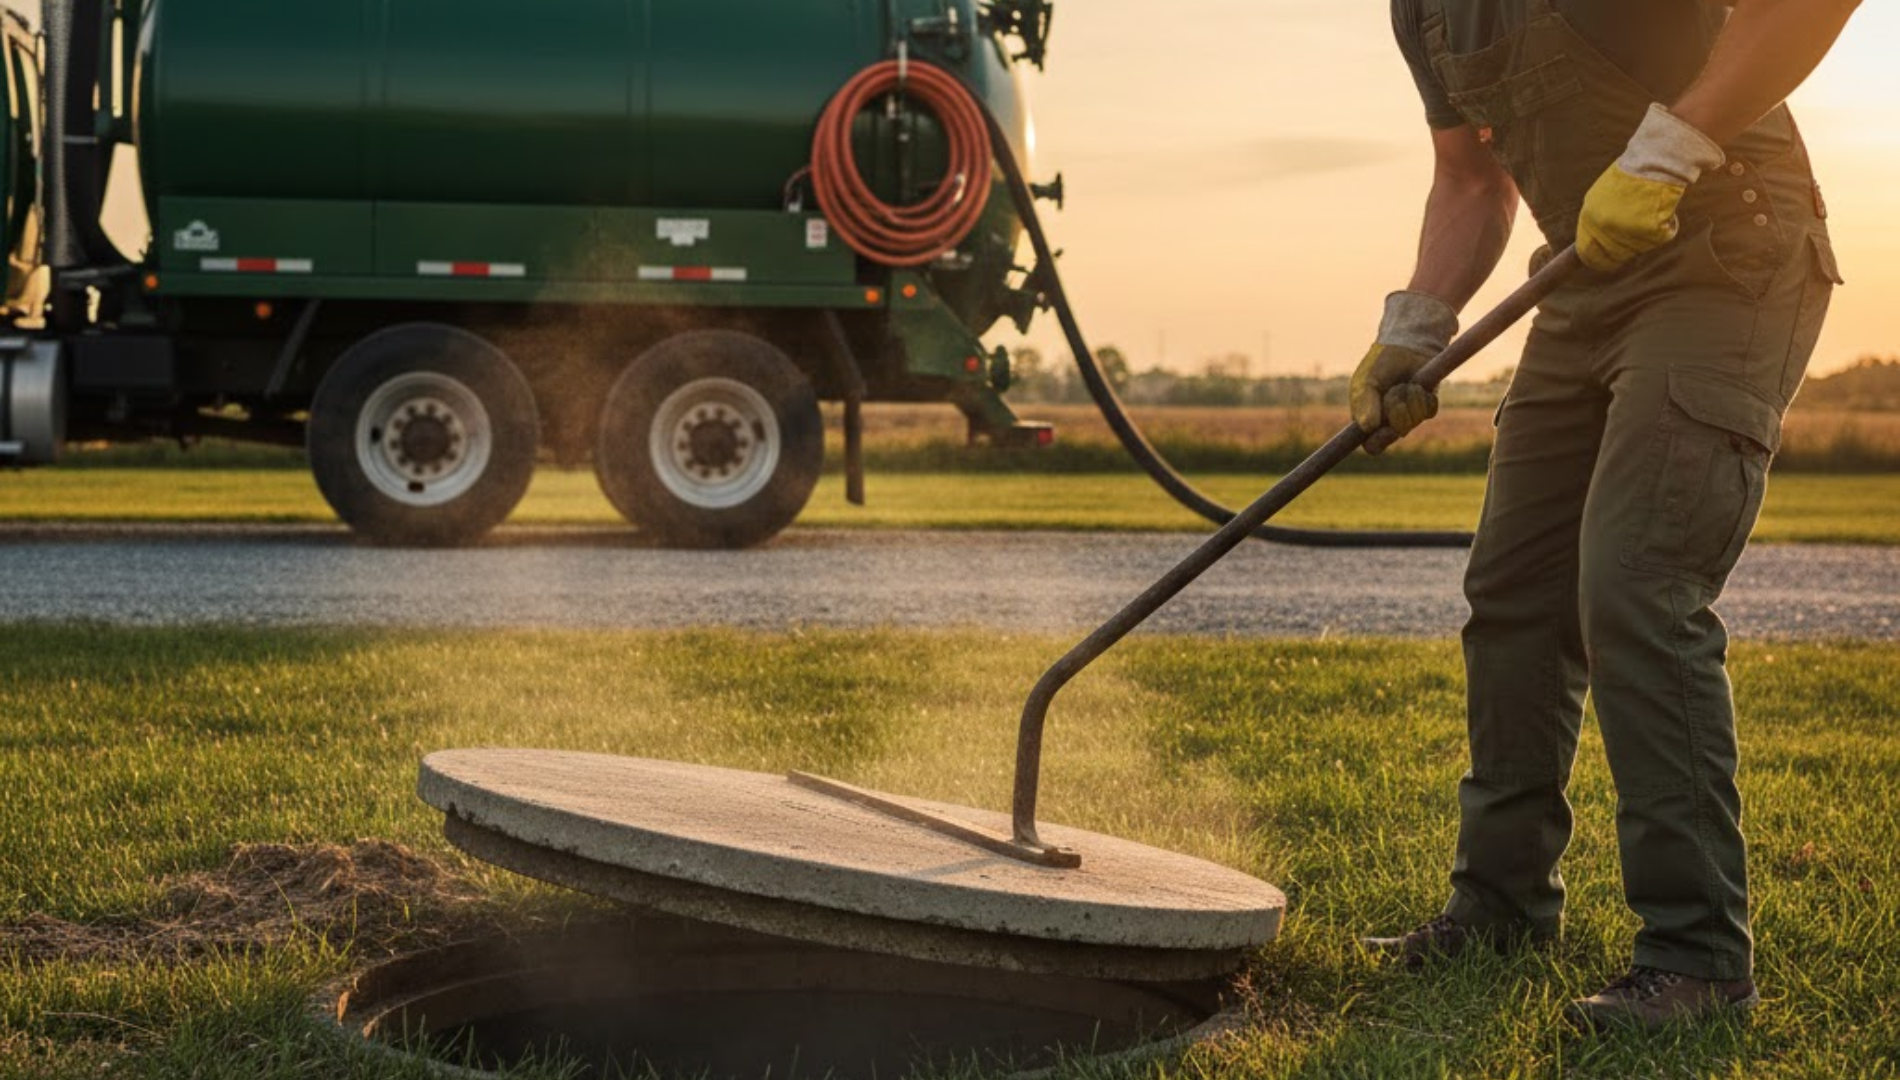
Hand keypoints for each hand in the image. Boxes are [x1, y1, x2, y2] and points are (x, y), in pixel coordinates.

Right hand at [1351, 291, 1457, 452]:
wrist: (1406, 344)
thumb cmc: (1380, 363)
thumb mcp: (1367, 382)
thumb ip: (1365, 404)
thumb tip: (1367, 428)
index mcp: (1370, 419)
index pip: (1371, 444)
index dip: (1377, 442)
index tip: (1382, 430)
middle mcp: (1389, 421)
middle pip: (1394, 435)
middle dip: (1395, 414)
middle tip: (1394, 395)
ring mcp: (1410, 414)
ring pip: (1412, 423)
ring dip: (1407, 400)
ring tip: (1403, 384)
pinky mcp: (1427, 405)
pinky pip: (1428, 411)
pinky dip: (1422, 396)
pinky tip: (1417, 383)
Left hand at [1577, 104, 1724, 272]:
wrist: (1655, 159)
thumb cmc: (1631, 174)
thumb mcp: (1601, 196)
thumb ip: (1596, 220)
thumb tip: (1593, 245)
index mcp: (1589, 218)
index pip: (1586, 253)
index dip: (1596, 261)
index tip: (1604, 263)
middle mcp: (1605, 227)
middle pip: (1612, 257)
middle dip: (1623, 253)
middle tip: (1635, 239)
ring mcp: (1627, 231)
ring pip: (1640, 248)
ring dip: (1648, 234)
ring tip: (1650, 208)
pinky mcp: (1651, 231)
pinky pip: (1663, 236)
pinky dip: (1668, 225)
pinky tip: (1664, 207)